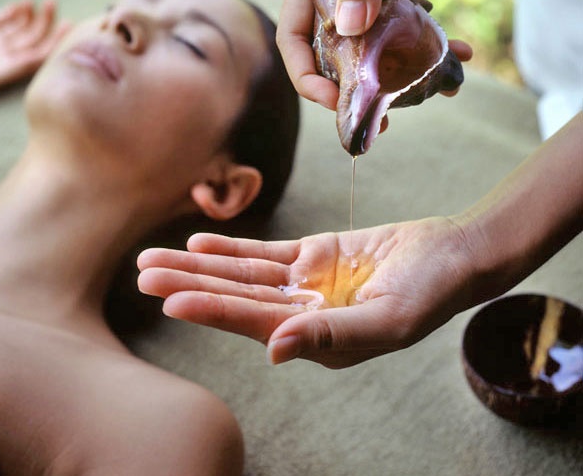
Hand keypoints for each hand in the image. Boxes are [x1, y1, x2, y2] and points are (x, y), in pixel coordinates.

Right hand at [0, 0, 69, 95]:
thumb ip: (11, 64)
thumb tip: (36, 60)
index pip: (34, 60)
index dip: (52, 46)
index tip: (67, 31)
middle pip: (31, 43)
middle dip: (48, 27)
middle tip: (59, 10)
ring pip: (20, 30)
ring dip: (36, 16)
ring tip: (48, 2)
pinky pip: (2, 20)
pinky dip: (15, 11)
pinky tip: (25, 3)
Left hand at [137, 217, 482, 368]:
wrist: (452, 255)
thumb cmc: (430, 292)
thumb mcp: (386, 318)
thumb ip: (331, 335)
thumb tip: (274, 351)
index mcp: (317, 342)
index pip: (253, 324)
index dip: (212, 310)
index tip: (170, 300)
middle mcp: (302, 315)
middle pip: (235, 298)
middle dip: (189, 286)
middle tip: (142, 273)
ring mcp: (305, 284)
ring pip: (241, 275)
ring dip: (199, 266)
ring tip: (155, 258)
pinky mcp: (313, 255)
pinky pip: (264, 254)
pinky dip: (231, 250)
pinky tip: (198, 243)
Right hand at [278, 0, 465, 108]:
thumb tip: (349, 32)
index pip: (293, 36)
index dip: (306, 75)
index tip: (333, 100)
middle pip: (326, 49)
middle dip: (347, 85)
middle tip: (374, 114)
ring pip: (360, 43)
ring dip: (385, 70)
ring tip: (414, 94)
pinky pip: (392, 26)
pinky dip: (415, 42)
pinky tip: (452, 52)